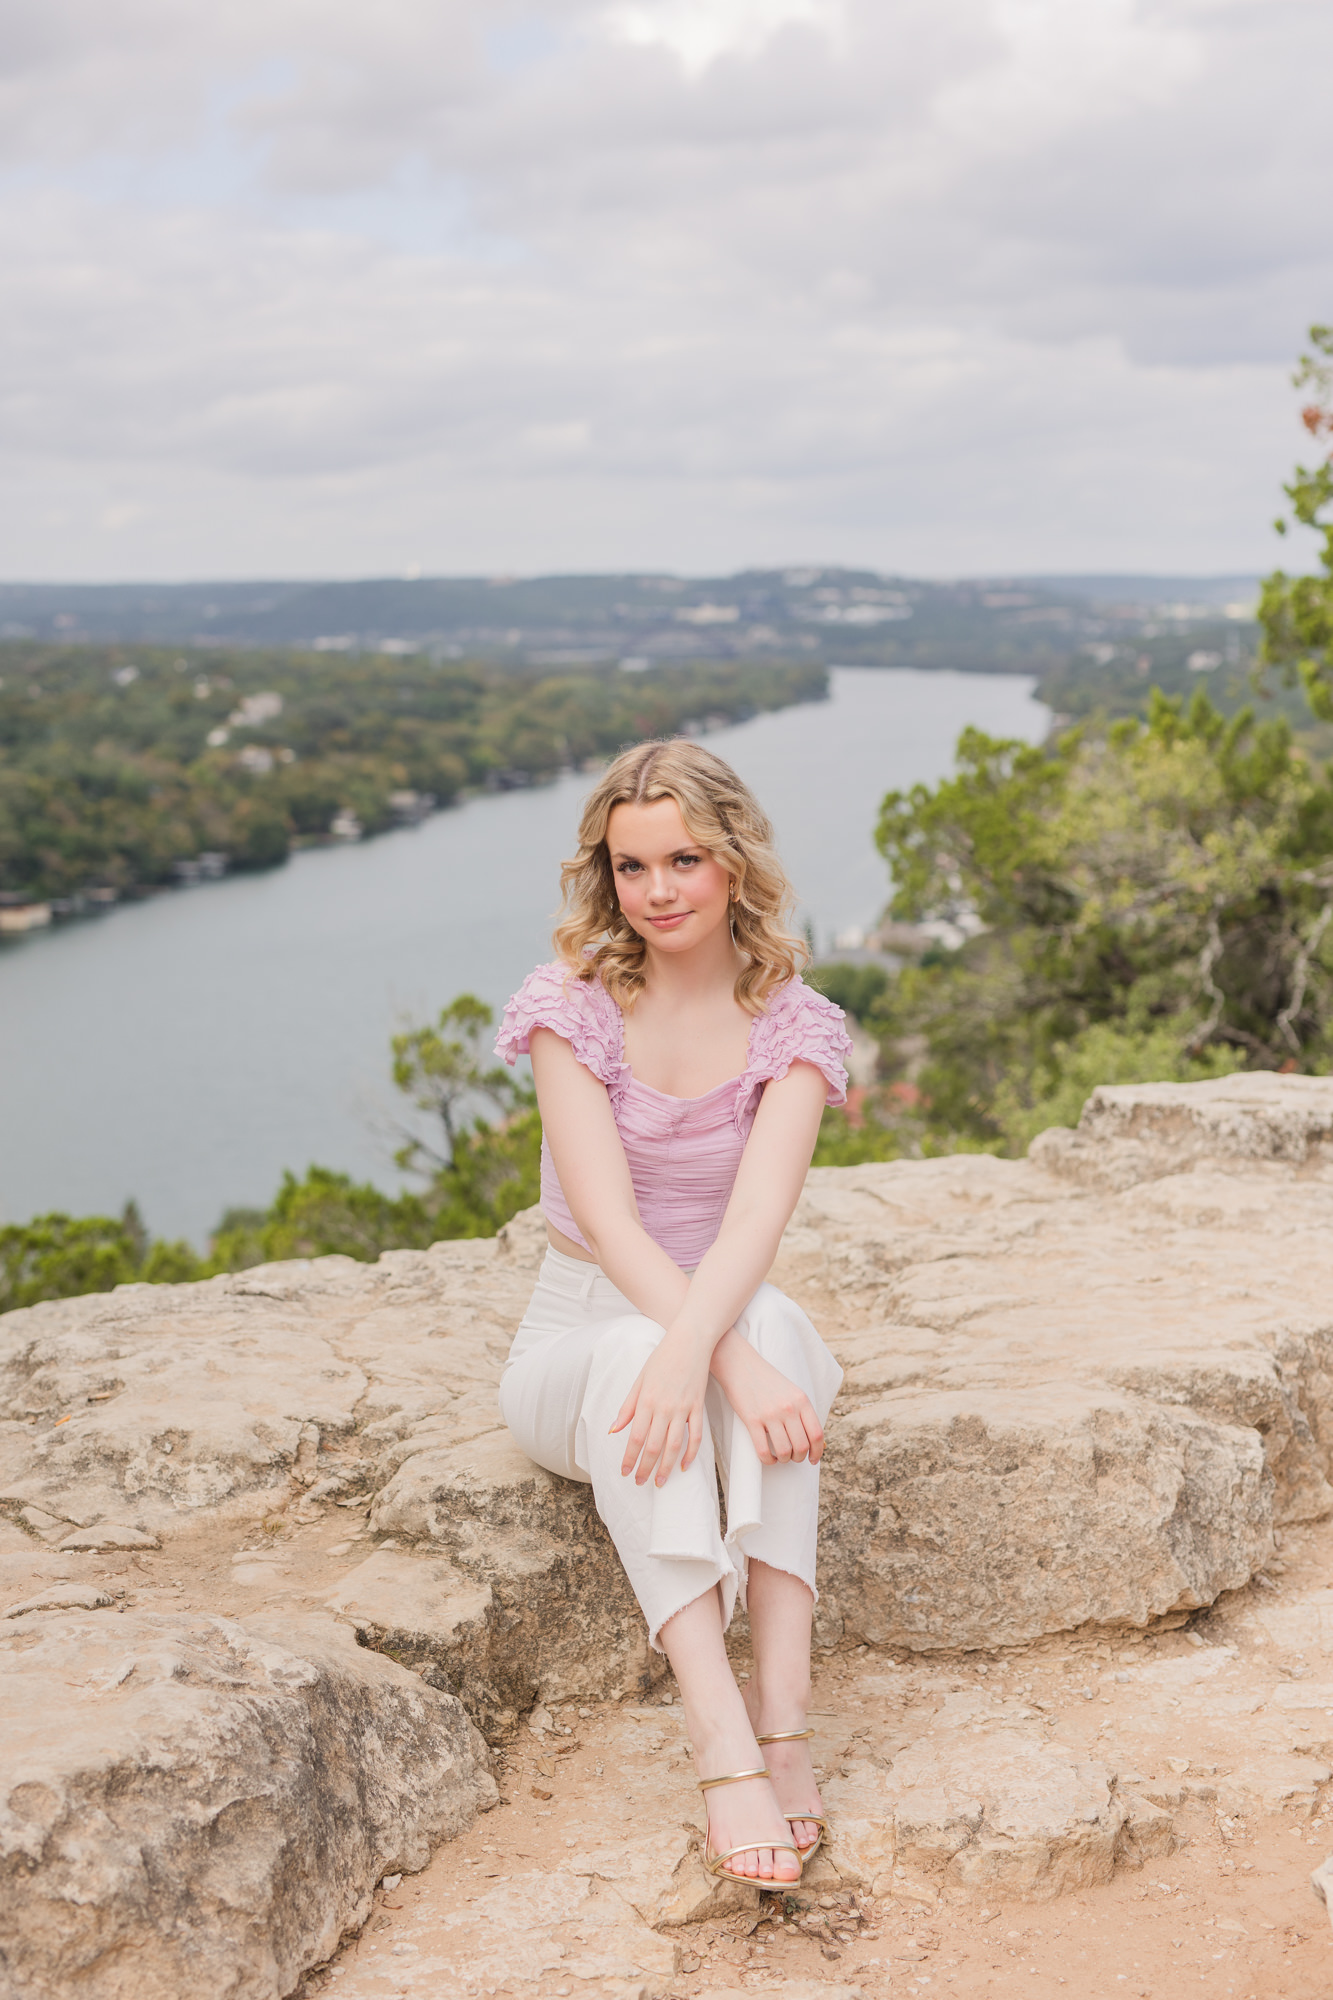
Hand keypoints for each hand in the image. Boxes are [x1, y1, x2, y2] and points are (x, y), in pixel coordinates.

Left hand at [609, 1336, 709, 1486]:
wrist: (690, 1341)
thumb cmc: (662, 1358)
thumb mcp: (639, 1380)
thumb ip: (627, 1407)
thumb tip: (613, 1430)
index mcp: (646, 1401)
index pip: (635, 1438)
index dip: (629, 1459)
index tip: (625, 1472)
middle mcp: (663, 1407)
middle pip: (652, 1446)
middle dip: (644, 1468)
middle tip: (640, 1483)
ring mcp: (683, 1408)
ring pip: (674, 1445)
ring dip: (665, 1467)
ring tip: (659, 1481)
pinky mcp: (698, 1406)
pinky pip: (696, 1435)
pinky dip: (691, 1453)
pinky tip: (685, 1466)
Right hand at [710, 1330, 823, 1466]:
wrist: (740, 1365)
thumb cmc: (766, 1379)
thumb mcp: (791, 1391)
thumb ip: (801, 1411)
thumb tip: (812, 1439)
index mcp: (801, 1400)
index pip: (816, 1434)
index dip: (817, 1451)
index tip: (813, 1459)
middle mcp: (788, 1407)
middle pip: (801, 1446)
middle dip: (799, 1458)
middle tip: (794, 1457)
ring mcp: (770, 1414)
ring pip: (784, 1451)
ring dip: (783, 1459)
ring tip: (780, 1456)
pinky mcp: (752, 1420)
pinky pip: (763, 1450)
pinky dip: (767, 1460)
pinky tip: (768, 1457)